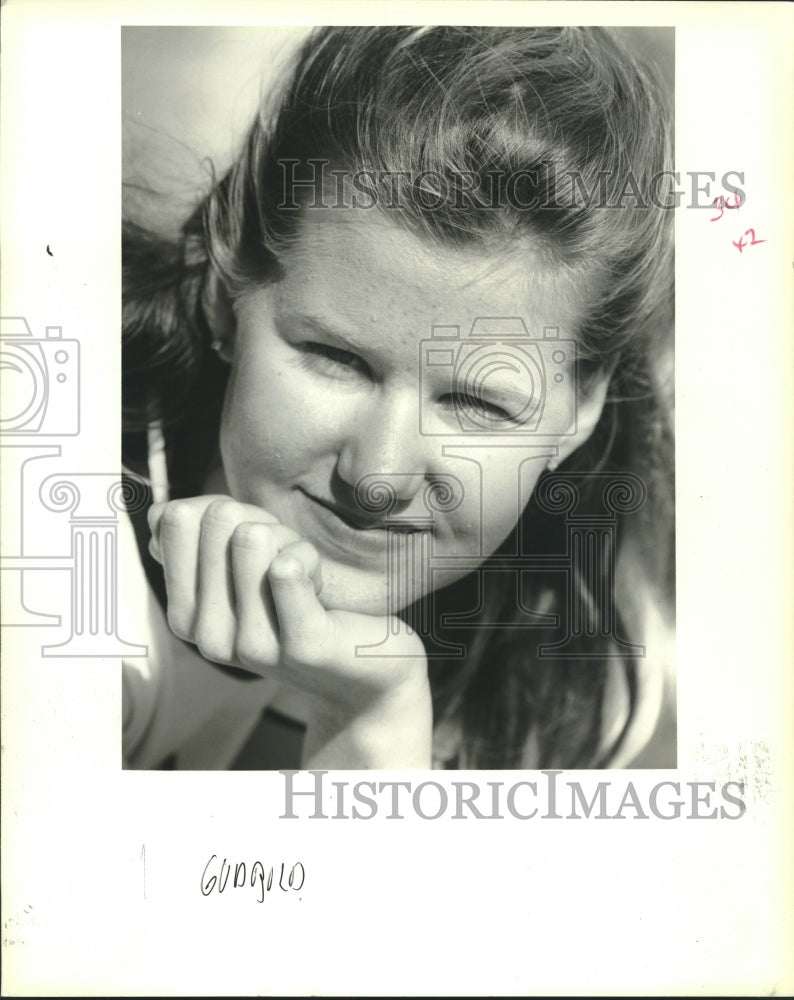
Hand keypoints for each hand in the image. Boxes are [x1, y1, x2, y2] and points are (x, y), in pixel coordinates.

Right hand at [147, 496, 431, 765]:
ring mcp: (252, 646)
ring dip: (293, 544)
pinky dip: (307, 558)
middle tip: (289, 566)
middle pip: (220, 521)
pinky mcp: (302, 646)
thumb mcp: (244, 566)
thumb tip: (161, 515)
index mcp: (185, 617)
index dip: (225, 513)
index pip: (177, 519)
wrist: (368, 674)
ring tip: (309, 581)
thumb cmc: (305, 604)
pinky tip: (320, 585)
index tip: (257, 548)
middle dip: (264, 526)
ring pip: (254, 537)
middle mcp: (208, 638)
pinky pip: (286, 570)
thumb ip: (199, 537)